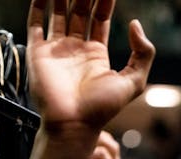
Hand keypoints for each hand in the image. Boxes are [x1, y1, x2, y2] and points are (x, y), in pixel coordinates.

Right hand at [26, 0, 153, 135]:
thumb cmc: (102, 108)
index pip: (100, 18)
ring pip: (58, 12)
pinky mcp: (38, 52)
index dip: (104, 0)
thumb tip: (135, 24)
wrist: (73, 124)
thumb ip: (143, 53)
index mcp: (96, 54)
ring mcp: (55, 49)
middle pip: (79, 11)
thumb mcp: (134, 81)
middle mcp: (75, 49)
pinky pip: (36, 21)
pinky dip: (38, 4)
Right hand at [78, 130, 121, 158]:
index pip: (99, 133)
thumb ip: (95, 152)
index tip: (116, 157)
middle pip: (101, 138)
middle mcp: (73, 145)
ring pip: (103, 153)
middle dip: (113, 150)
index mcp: (75, 141)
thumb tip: (115, 147)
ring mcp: (74, 156)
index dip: (111, 143)